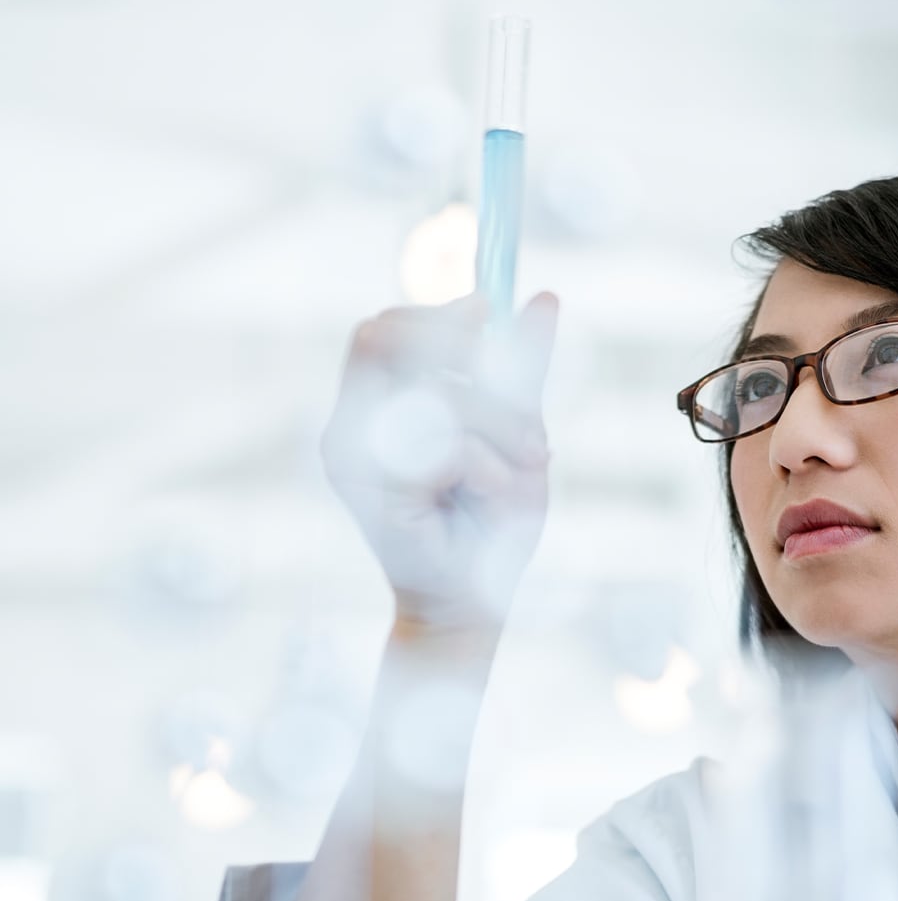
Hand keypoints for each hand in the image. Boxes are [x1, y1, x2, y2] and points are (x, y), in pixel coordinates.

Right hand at [319, 291, 558, 630]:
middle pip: (384, 336)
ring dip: (494, 422)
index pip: (383, 327)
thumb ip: (520, 370)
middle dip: (463, 354)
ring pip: (428, 391)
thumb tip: (545, 297)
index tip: (488, 317)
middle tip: (522, 402)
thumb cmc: (489, 522)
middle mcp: (348, 427)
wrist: (474, 603)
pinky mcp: (371, 491)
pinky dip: (488, 464)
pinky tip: (492, 494)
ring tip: (521, 463)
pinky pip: (446, 444)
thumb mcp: (515, 431)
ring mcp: (350, 459)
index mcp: (373, 408)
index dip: (437, 314)